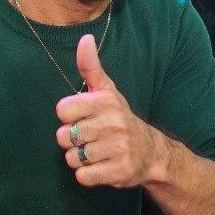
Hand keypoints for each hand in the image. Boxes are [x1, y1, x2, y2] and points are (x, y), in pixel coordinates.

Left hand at [55, 34, 164, 188]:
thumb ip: (90, 67)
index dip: (69, 117)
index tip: (84, 117)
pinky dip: (87, 175)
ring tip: (97, 152)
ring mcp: (117, 148)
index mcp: (106, 102)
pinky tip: (101, 166)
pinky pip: (83, 176)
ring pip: (71, 158)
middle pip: (63, 136)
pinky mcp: (118, 171)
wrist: (152, 153)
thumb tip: (85, 38)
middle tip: (91, 138)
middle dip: (72, 140)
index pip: (62, 110)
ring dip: (79, 158)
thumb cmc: (120, 119)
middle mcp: (113, 123)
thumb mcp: (107, 91)